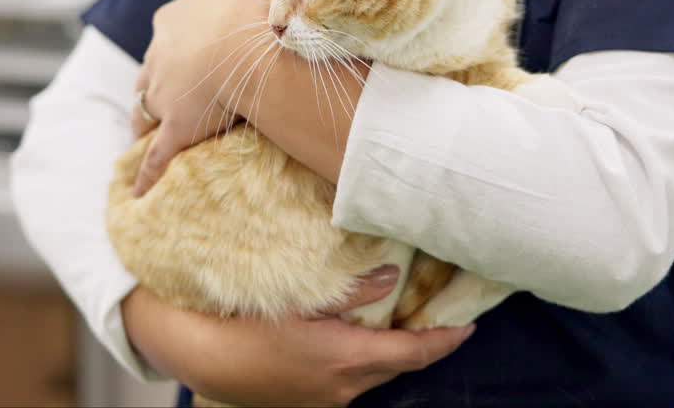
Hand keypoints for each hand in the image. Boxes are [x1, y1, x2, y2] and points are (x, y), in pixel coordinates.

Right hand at [121, 266, 475, 406]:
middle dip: (422, 344)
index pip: (414, 353)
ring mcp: (329, 399)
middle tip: (436, 314)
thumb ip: (350, 290)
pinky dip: (366, 359)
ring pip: (376, 374)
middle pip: (399, 365)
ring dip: (392, 351)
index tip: (468, 326)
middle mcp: (344, 387)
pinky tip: (357, 337)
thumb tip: (392, 278)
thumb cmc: (248, 325)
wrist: (205, 360)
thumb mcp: (300, 299)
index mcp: (346, 359)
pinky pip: (353, 381)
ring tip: (399, 320)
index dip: (446, 340)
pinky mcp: (313, 401)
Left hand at [131, 0, 272, 195]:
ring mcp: (162, 94)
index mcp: (170, 22)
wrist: (245, 49)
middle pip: (148, 75)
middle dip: (150, 88)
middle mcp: (158, 57)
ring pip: (144, 112)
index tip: (180, 58)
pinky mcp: (173, 127)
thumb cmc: (249, 16)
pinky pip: (157, 155)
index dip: (172, 50)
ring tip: (141, 136)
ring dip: (143, 124)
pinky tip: (140, 188)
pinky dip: (147, 172)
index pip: (165, 37)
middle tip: (154, 100)